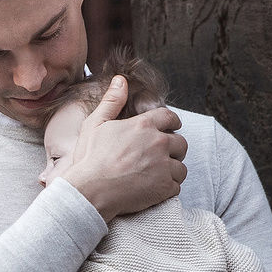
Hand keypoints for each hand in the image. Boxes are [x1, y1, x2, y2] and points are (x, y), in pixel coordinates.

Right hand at [52, 77, 185, 219]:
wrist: (90, 191)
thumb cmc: (90, 159)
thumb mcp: (95, 124)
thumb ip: (112, 101)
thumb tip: (120, 80)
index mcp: (143, 126)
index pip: (170, 117)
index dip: (172, 123)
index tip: (171, 128)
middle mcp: (158, 143)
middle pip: (181, 143)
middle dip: (174, 149)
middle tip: (161, 157)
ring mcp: (163, 166)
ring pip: (181, 167)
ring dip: (172, 171)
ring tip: (156, 175)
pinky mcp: (165, 187)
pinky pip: (176, 186)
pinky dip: (167, 189)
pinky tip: (153, 190)